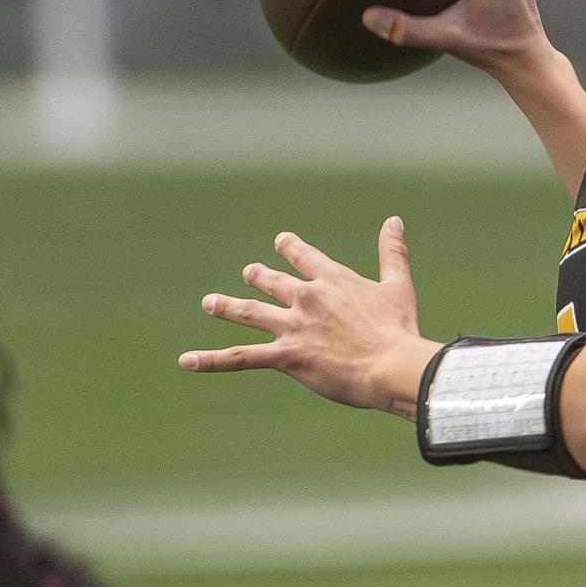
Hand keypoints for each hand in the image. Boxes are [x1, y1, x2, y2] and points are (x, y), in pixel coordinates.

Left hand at [179, 219, 439, 415]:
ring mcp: (292, 327)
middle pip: (273, 283)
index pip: (305, 257)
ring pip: (249, 313)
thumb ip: (392, 252)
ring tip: (210, 303)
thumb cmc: (398, 330)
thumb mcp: (397, 286)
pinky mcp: (286, 356)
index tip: (281, 241)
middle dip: (259, 276)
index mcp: (333, 280)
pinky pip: (241, 357)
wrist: (391, 366)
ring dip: (227, 307)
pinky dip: (212, 360)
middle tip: (249, 272)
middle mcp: (306, 298)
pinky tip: (187, 361)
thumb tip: (394, 220)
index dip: (290, 248)